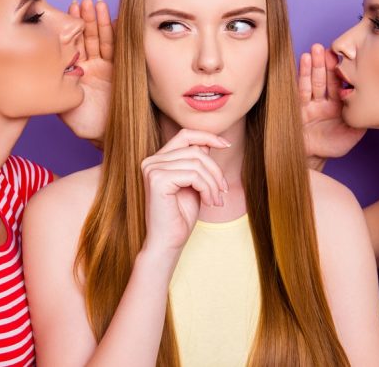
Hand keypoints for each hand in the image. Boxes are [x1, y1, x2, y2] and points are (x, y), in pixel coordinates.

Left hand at [59, 0, 113, 143]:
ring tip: (98, 4)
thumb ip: (57, 88)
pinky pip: (119, 49)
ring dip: (100, 21)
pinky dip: (119, 34)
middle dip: (85, 18)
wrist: (108, 133)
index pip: (72, 43)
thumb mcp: (63, 104)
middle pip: (88, 36)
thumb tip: (44, 73)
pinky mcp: (120, 70)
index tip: (68, 9)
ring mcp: (106, 66)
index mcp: (75, 70)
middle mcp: (90, 65)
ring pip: (103, 39)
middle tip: (83, 1)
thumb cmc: (85, 123)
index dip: (71, 26)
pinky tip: (118, 19)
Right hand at [140, 129, 230, 255]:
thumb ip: (197, 163)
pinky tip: (209, 202)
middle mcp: (151, 161)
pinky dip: (208, 188)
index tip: (227, 144)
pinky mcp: (157, 180)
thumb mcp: (193, 184)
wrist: (168, 243)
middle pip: (196, 151)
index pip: (185, 135)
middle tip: (223, 192)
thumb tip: (209, 142)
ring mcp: (152, 169)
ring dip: (214, 183)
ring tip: (217, 200)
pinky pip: (194, 175)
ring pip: (197, 163)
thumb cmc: (180, 216)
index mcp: (158, 160)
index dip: (207, 136)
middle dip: (215, 171)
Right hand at [299, 43, 365, 169]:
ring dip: (314, 64)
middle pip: (327, 78)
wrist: (311, 158)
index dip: (343, 71)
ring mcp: (312, 101)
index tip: (345, 56)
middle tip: (327, 48)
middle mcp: (326, 100)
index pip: (342, 84)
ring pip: (314, 80)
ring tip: (315, 50)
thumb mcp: (352, 135)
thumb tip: (374, 107)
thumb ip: (360, 120)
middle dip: (327, 62)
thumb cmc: (331, 147)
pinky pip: (302, 88)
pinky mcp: (299, 105)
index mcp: (340, 104)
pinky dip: (302, 74)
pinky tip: (303, 60)